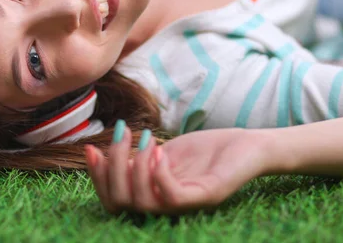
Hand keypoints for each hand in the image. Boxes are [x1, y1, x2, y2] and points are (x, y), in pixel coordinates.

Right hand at [85, 123, 268, 214]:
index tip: (91, 148)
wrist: (251, 146)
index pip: (114, 200)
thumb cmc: (209, 150)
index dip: (98, 177)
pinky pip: (172, 197)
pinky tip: (160, 151)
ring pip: (142, 202)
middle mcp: (167, 206)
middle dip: (111, 168)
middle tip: (123, 134)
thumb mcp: (168, 152)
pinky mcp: (206, 196)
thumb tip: (108, 156)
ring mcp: (187, 204)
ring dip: (135, 167)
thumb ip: (141, 159)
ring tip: (145, 138)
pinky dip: (158, 175)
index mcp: (154, 196)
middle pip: (121, 203)